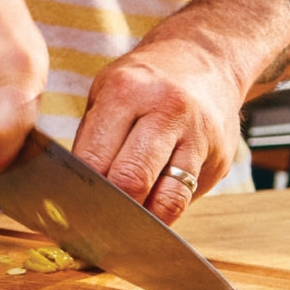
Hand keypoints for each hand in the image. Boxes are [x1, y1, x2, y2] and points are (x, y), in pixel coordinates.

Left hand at [71, 37, 244, 223]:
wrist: (206, 59)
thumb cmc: (143, 81)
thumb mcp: (106, 92)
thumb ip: (92, 139)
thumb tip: (72, 193)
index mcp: (127, 92)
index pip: (95, 156)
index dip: (80, 192)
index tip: (69, 212)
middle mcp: (167, 112)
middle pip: (132, 180)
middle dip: (111, 212)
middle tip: (95, 228)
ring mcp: (199, 137)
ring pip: (168, 199)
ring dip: (143, 222)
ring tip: (125, 230)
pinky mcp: (220, 158)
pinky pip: (187, 197)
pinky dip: (166, 211)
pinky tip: (152, 215)